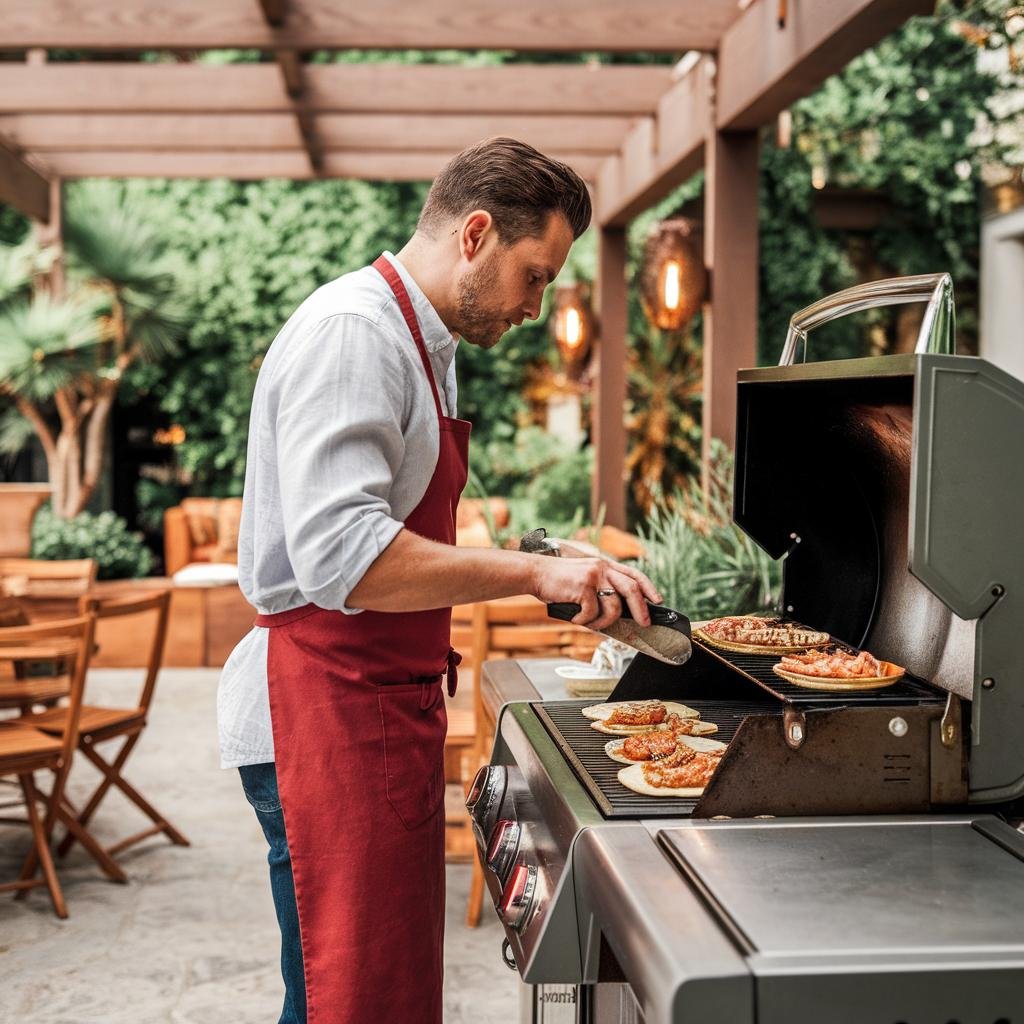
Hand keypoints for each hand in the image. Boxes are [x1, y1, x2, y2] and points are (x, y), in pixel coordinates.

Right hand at [530, 556, 662, 629]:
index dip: (649, 588)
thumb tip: (619, 612)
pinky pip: (592, 613)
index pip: (634, 575)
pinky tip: (575, 618)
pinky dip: (584, 621)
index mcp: (605, 565)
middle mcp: (602, 568)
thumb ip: (601, 588)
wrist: (535, 573)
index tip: (658, 601)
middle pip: (631, 589)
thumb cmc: (559, 581)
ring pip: (613, 606)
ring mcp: (593, 576)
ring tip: (592, 624)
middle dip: (641, 609)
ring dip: (604, 622)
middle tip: (644, 624)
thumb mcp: (585, 578)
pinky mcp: (582, 586)